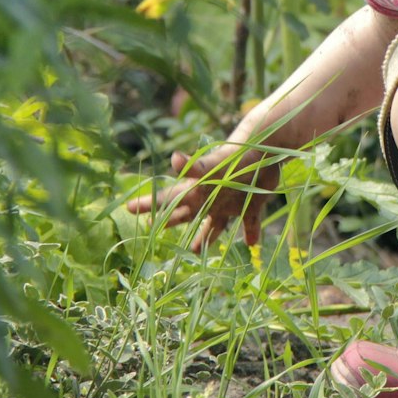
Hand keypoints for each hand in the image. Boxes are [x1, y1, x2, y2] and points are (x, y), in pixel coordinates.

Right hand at [123, 145, 276, 253]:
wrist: (268, 147)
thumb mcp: (216, 164)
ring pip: (214, 224)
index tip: (129, 207)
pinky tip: (252, 244)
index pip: (169, 199)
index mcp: (199, 190)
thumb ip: (197, 166)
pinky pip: (249, 222)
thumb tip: (174, 158)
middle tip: (151, 225)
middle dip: (170, 220)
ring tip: (193, 250)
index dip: (149, 204)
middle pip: (186, 212)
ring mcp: (231, 202)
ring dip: (204, 237)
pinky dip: (250, 232)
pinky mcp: (252, 204)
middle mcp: (211, 198)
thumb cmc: (239, 157)